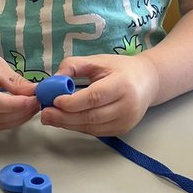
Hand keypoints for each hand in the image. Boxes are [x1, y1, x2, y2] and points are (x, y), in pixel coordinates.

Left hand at [38, 54, 159, 136]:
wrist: (147, 81)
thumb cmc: (120, 69)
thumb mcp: (97, 61)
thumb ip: (73, 66)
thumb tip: (52, 80)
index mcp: (122, 84)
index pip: (95, 97)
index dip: (73, 102)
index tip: (54, 101)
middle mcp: (127, 106)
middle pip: (91, 116)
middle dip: (64, 117)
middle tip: (45, 114)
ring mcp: (126, 121)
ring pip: (91, 128)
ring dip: (68, 124)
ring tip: (50, 117)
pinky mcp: (122, 130)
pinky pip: (95, 132)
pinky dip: (78, 127)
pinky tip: (65, 120)